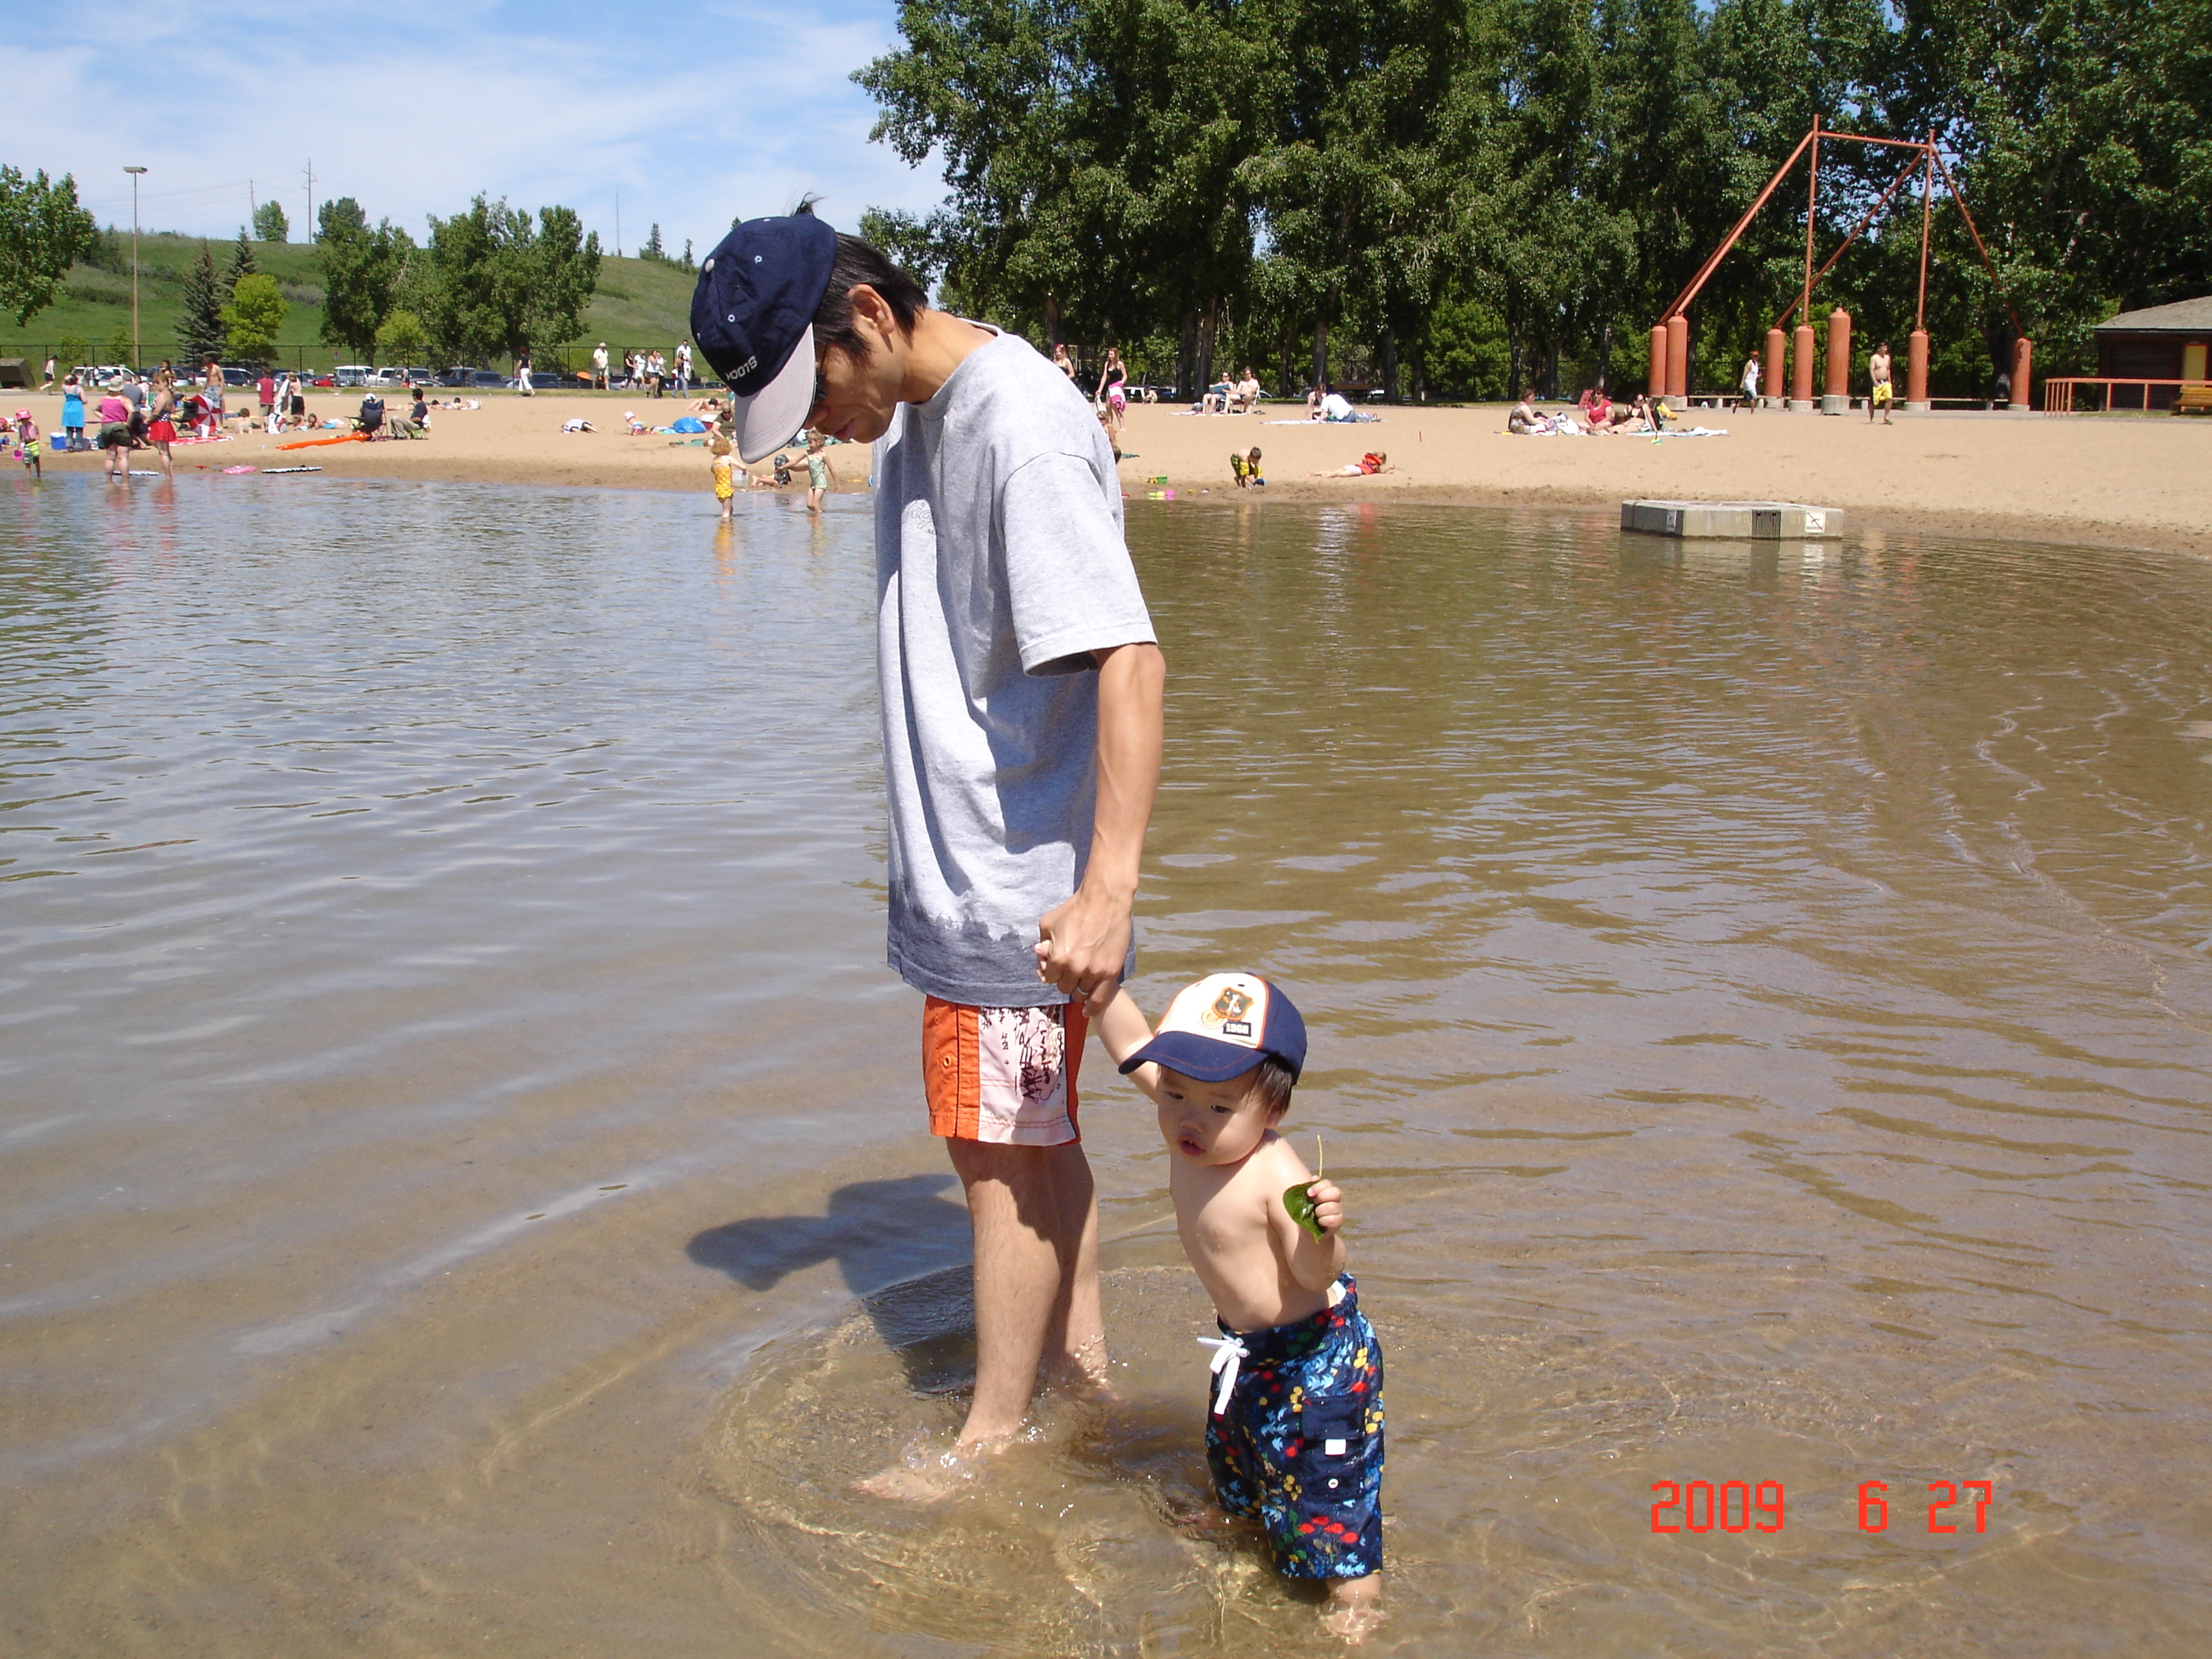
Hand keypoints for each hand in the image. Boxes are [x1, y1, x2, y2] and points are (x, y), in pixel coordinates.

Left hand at [1035, 881, 1133, 1017]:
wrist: (1105, 900)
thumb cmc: (1075, 909)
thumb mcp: (1048, 923)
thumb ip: (1042, 944)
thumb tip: (1041, 956)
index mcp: (1058, 958)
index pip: (1049, 979)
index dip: (1052, 972)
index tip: (1057, 967)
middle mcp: (1076, 968)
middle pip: (1065, 988)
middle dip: (1066, 979)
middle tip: (1072, 967)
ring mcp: (1094, 972)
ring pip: (1081, 993)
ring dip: (1080, 986)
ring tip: (1083, 976)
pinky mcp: (1111, 972)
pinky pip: (1099, 999)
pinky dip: (1093, 1007)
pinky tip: (1088, 1010)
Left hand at [1305, 1179, 1344, 1235]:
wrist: (1307, 1231)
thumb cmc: (1304, 1213)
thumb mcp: (1303, 1200)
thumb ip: (1307, 1188)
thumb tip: (1315, 1177)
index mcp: (1326, 1191)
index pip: (1327, 1183)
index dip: (1318, 1187)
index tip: (1308, 1193)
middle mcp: (1334, 1199)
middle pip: (1335, 1192)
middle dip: (1321, 1196)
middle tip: (1313, 1203)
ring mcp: (1338, 1211)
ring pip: (1333, 1206)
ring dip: (1320, 1211)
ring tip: (1314, 1215)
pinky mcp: (1338, 1222)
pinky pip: (1334, 1219)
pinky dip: (1323, 1221)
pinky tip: (1319, 1222)